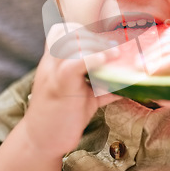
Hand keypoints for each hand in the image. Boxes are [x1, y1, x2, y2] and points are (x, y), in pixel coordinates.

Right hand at [21, 23, 120, 157]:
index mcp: (54, 62)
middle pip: (66, 31)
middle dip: (92, 35)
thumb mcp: (86, 96)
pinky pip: (74, 64)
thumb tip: (128, 82)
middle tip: (112, 49)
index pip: (61, 30)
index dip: (82, 30)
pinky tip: (107, 60)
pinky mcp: (60, 86)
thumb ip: (103, 86)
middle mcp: (51, 63)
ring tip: (114, 54)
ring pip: (69, 42)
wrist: (41, 141)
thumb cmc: (64, 116)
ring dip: (95, 44)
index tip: (102, 42)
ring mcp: (53, 73)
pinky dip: (93, 58)